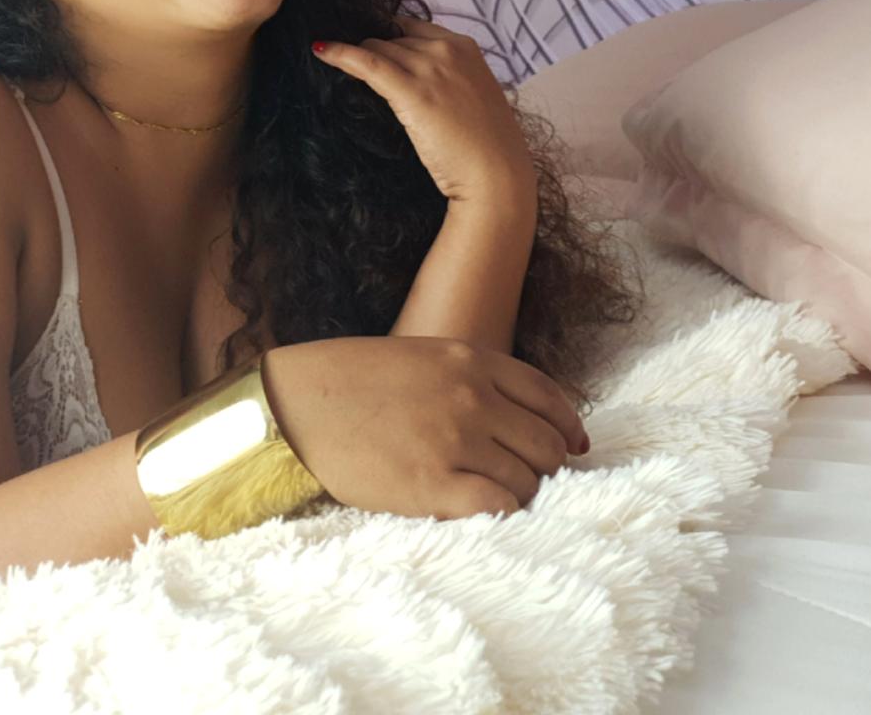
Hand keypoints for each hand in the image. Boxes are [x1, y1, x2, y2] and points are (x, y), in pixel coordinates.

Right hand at [263, 336, 588, 518]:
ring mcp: (455, 441)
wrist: (294, 404)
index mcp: (470, 360)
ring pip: (529, 481)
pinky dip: (503, 514)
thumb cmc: (348, 380)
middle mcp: (473, 398)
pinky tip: (485, 514)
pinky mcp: (432, 486)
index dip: (569, 427)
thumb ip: (467, 377)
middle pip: (546, 444)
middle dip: (548, 467)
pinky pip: (498, 507)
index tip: (576, 447)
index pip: (548, 397)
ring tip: (499, 499)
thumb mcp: (419, 357)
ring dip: (523, 495)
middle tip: (533, 481)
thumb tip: (510, 412)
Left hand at [312, 15, 535, 205]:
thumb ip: (450, 80)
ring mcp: (430, 67)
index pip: (414, 27)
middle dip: (376, 53)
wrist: (497, 175)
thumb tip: (417, 83)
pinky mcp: (411, 91)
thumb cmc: (487, 147)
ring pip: (378, 47)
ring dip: (359, 57)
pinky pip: (367, 62)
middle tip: (357, 69)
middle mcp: (448, 49)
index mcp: (466, 47)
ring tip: (337, 64)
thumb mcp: (473, 99)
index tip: (374, 48)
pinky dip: (341, 53)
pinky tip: (321, 50)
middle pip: (393, 37)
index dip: (390, 37)